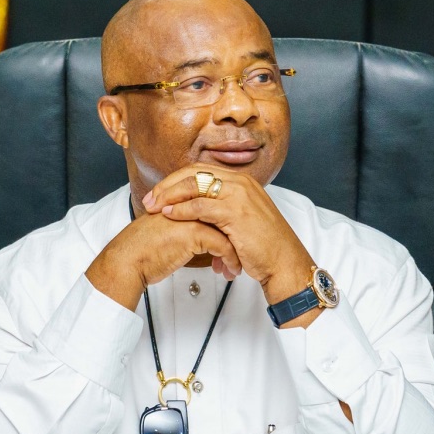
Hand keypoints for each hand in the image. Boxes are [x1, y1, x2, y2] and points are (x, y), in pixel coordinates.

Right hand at [86, 211, 241, 309]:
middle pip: (226, 214)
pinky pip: (223, 245)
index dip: (229, 224)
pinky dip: (231, 260)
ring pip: (229, 230)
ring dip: (237, 251)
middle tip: (243, 253)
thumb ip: (187, 224)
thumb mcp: (169, 230)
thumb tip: (205, 234)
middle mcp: (190, 203)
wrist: (129, 260)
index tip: (237, 241)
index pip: (218, 205)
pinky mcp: (194, 232)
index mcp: (183, 199)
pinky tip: (229, 272)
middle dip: (238, 236)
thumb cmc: (144, 249)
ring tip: (236, 267)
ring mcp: (193, 215)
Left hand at [143, 164, 314, 307]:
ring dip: (168, 196)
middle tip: (150, 200)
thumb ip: (222, 211)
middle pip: (193, 173)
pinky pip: (200, 206)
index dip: (176, 180)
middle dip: (167, 186)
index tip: (159, 193)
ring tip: (153, 208)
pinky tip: (169, 215)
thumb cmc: (264, 247)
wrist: (284, 262)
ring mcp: (238, 195)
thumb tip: (198, 213)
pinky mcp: (235, 212)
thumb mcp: (241, 220)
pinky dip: (181, 210)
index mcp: (242, 181)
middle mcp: (240, 182)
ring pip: (193, 186)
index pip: (200, 170)